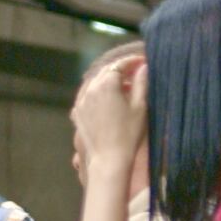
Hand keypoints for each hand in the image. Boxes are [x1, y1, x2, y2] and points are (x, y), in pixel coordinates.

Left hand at [72, 58, 146, 178]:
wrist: (109, 159)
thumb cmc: (129, 133)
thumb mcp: (140, 106)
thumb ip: (142, 83)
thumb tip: (143, 67)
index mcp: (107, 84)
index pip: (120, 64)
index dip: (132, 61)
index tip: (143, 61)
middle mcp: (91, 88)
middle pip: (106, 71)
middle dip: (120, 69)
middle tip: (135, 73)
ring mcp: (81, 100)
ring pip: (95, 82)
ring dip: (108, 80)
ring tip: (123, 87)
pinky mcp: (77, 112)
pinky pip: (87, 94)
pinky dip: (98, 91)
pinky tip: (107, 99)